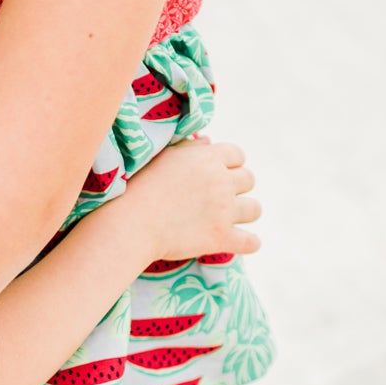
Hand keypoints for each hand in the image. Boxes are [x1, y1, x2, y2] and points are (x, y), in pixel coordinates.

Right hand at [124, 138, 261, 261]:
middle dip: (237, 187)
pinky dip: (249, 243)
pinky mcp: (221, 237)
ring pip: (255, 208)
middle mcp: (221, 181)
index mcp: (208, 157)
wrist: (130, 223)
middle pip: (249, 179)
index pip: (238, 154)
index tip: (218, 174)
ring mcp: (224, 210)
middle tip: (219, 197)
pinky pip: (251, 241)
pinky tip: (242, 242)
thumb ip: (189, 149)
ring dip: (244, 212)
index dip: (230, 164)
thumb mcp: (163, 156)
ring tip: (229, 218)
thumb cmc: (139, 187)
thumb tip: (208, 141)